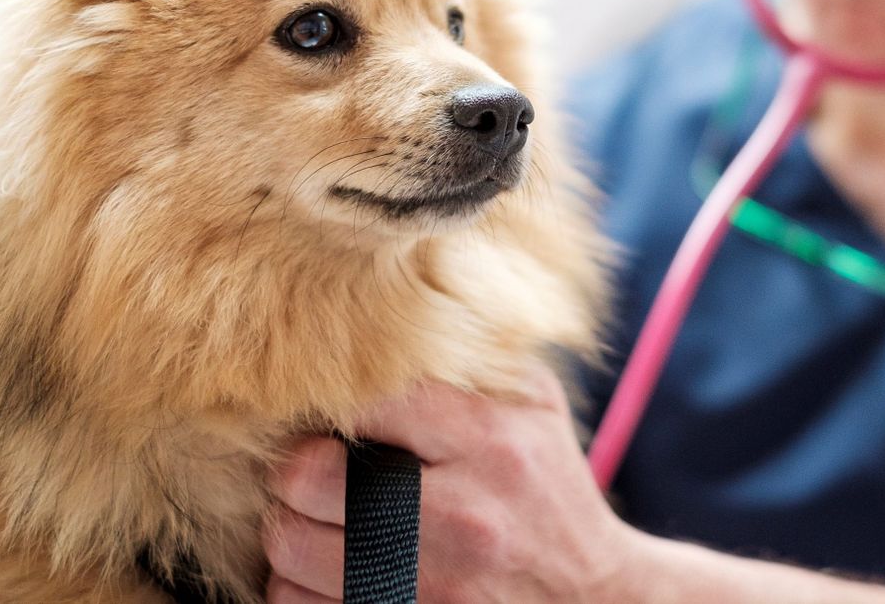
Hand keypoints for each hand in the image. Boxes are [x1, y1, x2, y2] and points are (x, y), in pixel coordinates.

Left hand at [265, 365, 645, 603]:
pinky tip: (329, 568)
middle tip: (313, 466)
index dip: (332, 400)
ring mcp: (429, 584)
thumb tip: (390, 309)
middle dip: (298, 466)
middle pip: (307, 477)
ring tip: (315, 516)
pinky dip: (298, 585)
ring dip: (290, 529)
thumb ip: (468, 361)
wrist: (594, 595)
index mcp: (487, 440)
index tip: (336, 411)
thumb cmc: (549, 487)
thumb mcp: (533, 407)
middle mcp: (457, 515)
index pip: (363, 400)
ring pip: (291, 547)